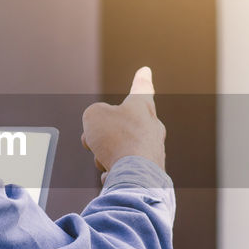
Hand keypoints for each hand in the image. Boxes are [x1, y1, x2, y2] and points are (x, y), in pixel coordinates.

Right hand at [81, 67, 166, 182]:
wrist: (135, 176)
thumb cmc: (117, 140)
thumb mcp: (94, 115)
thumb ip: (95, 115)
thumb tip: (99, 129)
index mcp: (142, 107)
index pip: (142, 88)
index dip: (141, 79)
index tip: (146, 71)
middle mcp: (152, 127)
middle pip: (121, 127)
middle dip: (103, 136)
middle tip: (94, 142)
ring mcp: (153, 150)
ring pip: (118, 149)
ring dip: (104, 154)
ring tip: (105, 159)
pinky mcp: (151, 171)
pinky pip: (123, 169)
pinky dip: (113, 172)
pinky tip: (112, 175)